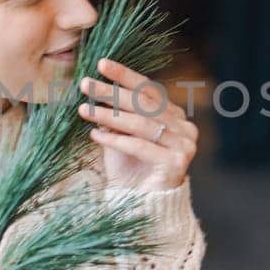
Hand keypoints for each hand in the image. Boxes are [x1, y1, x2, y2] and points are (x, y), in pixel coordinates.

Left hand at [78, 57, 196, 191]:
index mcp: (175, 115)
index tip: (101, 64)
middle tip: (86, 84)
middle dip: (112, 92)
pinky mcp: (177, 163)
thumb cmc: (129, 167)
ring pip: (141, 124)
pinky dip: (115, 140)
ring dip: (109, 115)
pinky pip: (141, 146)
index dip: (125, 76)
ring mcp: (184, 145)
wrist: (141, 204)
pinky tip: (95, 135)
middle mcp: (184, 127)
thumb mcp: (119, 134)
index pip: (149, 90)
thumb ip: (114, 113)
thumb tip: (95, 86)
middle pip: (144, 104)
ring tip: (84, 110)